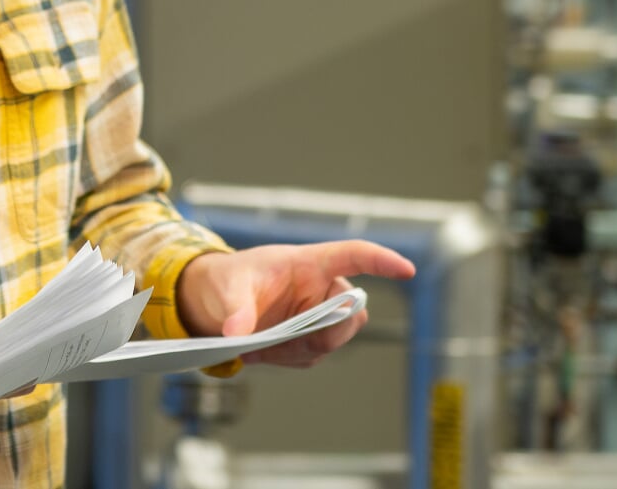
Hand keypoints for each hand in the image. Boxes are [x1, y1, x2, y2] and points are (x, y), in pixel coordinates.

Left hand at [177, 240, 414, 367]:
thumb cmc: (226, 280)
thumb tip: (239, 334)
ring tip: (262, 342)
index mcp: (309, 263)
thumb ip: (236, 309)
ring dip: (301, 348)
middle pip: (352, 312)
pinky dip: (288, 359)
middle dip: (330, 330)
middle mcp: (320, 289)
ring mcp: (316, 317)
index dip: (382, 262)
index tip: (407, 271)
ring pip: (333, 340)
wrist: (209, 304)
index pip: (355, 256)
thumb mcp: (226, 288)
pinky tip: (262, 350)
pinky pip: (313, 357)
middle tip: (292, 338)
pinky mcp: (307, 341)